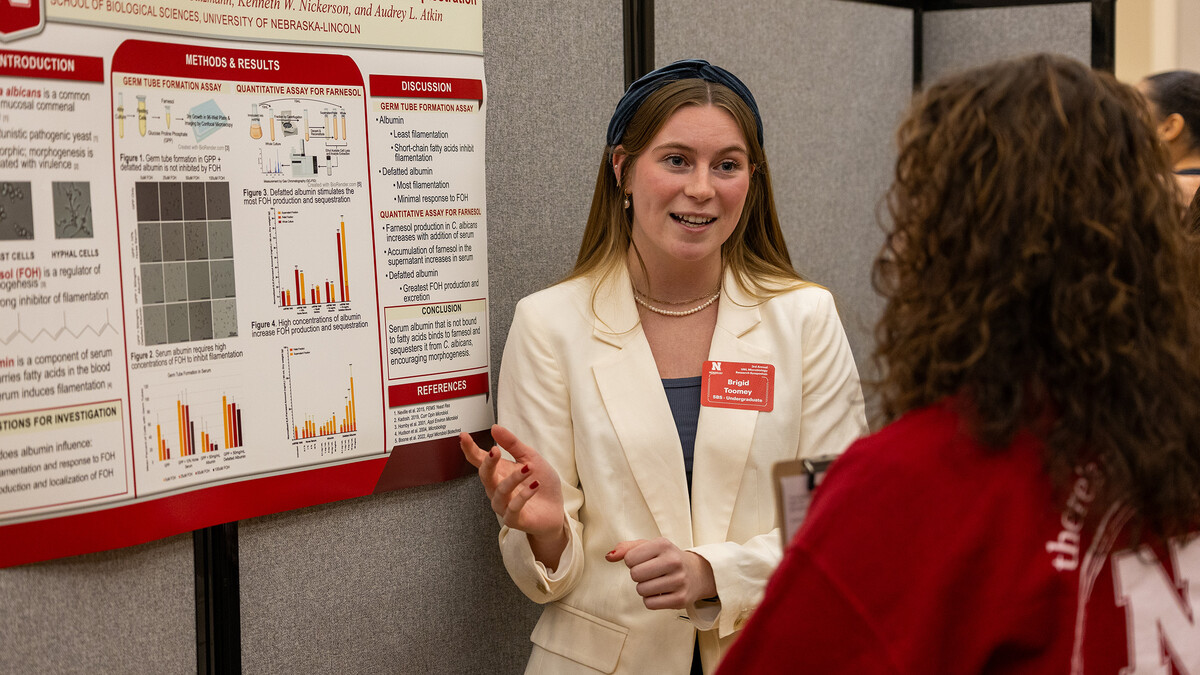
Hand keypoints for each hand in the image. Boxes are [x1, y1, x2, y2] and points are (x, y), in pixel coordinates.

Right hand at [460, 425, 567, 564]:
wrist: (555, 510)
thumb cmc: (540, 482)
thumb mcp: (530, 458)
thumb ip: (512, 444)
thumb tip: (494, 427)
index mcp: (498, 472)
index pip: (479, 460)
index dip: (470, 449)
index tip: (463, 436)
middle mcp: (496, 488)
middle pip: (485, 475)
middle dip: (488, 463)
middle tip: (495, 450)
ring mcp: (503, 505)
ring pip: (500, 491)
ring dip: (514, 479)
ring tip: (529, 469)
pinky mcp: (513, 519)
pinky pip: (514, 507)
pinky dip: (524, 496)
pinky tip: (535, 485)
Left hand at [606, 538, 716, 609]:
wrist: (696, 573)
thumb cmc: (666, 558)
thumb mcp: (649, 546)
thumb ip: (626, 548)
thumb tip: (609, 557)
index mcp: (663, 544)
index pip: (629, 558)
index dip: (631, 562)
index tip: (643, 561)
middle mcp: (673, 561)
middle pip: (635, 575)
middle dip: (637, 576)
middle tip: (649, 573)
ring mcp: (679, 581)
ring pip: (642, 590)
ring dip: (644, 588)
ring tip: (657, 582)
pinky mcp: (681, 599)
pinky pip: (650, 604)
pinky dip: (651, 600)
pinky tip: (661, 592)